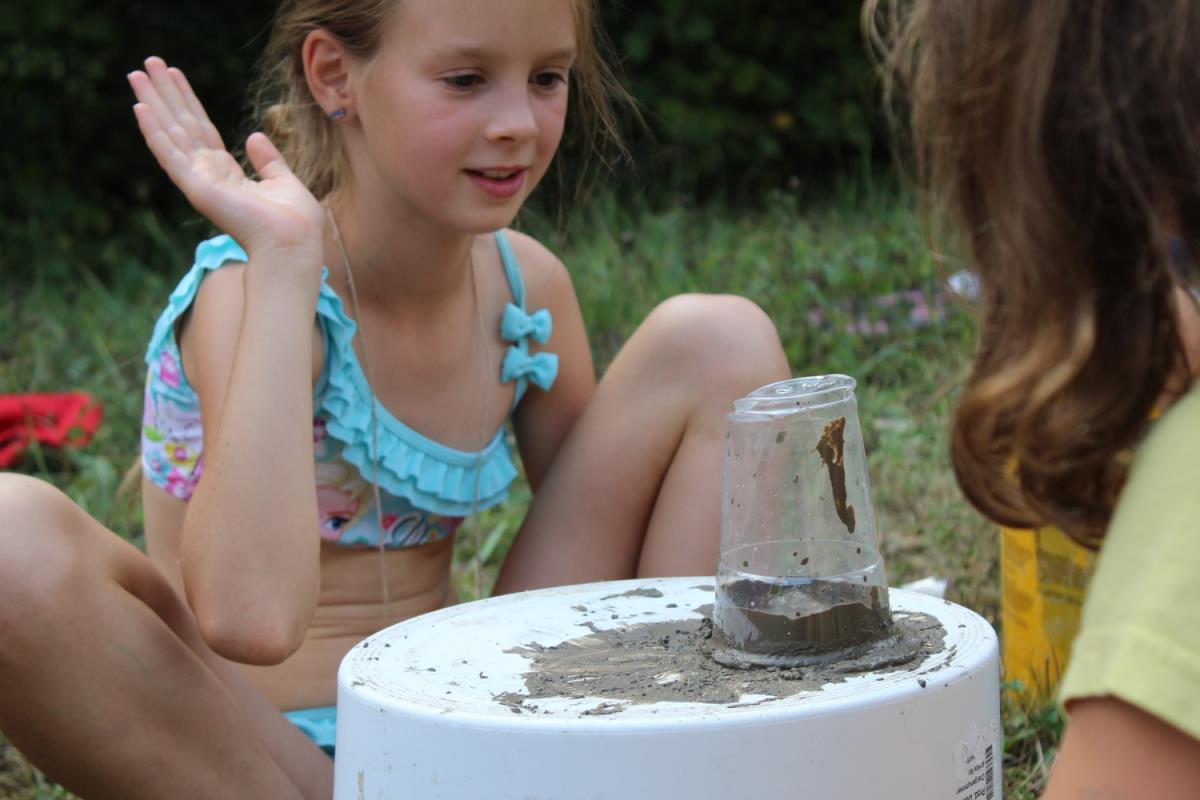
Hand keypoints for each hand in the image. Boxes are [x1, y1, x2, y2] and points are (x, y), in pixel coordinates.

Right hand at [128, 57, 323, 271]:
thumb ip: (268, 160)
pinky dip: (154, 131)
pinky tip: (140, 108)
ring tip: (136, 74)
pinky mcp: (196, 187)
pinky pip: (169, 154)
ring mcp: (199, 181)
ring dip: (152, 103)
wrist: (293, 243)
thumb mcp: (284, 181)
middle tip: (146, 63)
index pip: (201, 129)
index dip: (187, 101)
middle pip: (181, 125)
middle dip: (164, 94)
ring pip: (170, 133)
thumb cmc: (294, 222)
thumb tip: (254, 136)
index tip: (174, 75)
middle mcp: (208, 175)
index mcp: (228, 174)